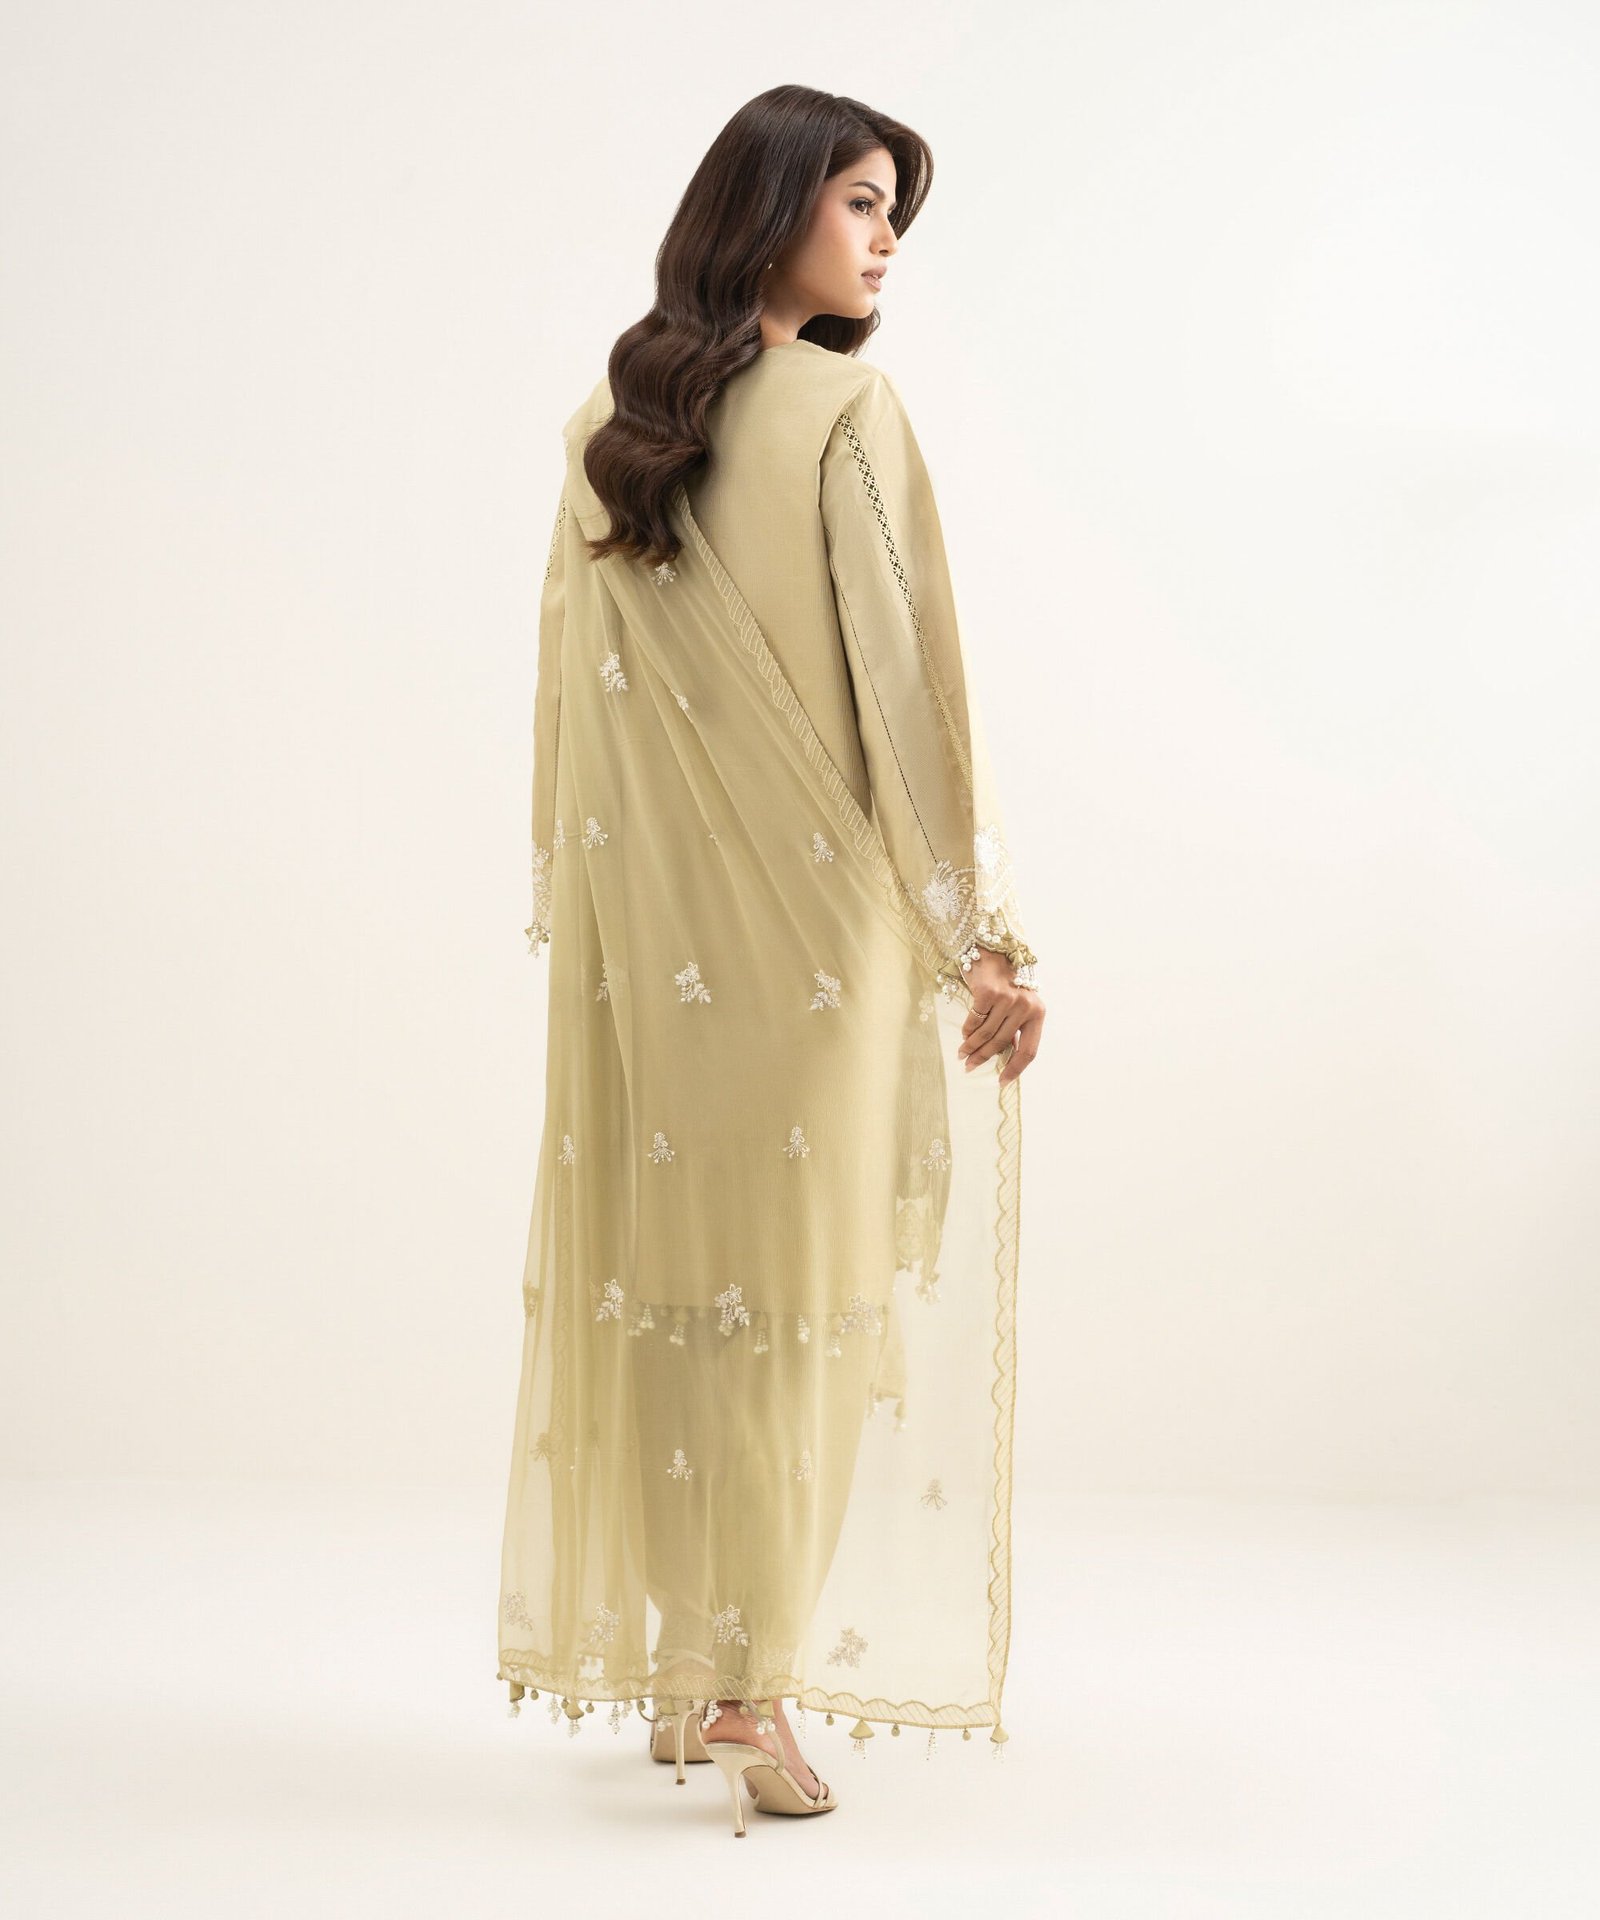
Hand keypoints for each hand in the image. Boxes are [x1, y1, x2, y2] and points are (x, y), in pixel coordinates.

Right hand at [956, 949, 1044, 1084]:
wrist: (993, 950)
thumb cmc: (1005, 982)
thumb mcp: (1018, 1005)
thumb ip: (1015, 1028)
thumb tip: (1004, 1058)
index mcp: (1038, 1014)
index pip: (1029, 1051)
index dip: (1015, 1069)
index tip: (1002, 1081)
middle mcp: (1026, 1007)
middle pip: (1002, 1043)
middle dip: (983, 1058)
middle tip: (970, 1067)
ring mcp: (1008, 999)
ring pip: (986, 1034)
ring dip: (971, 1046)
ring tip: (962, 1054)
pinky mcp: (989, 993)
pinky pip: (975, 1020)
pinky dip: (967, 1030)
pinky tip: (963, 1035)